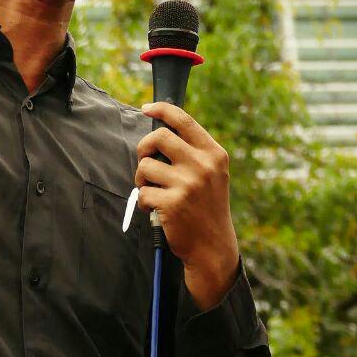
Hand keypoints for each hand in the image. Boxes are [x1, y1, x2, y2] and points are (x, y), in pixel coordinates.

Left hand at [135, 102, 238, 309]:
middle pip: (158, 137)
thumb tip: (161, 129)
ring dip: (142, 180)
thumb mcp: (212, 174)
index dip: (161, 110)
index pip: (183, 120)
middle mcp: (203, 165)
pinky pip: (142, 192)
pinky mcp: (172, 203)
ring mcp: (188, 184)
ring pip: (145, 166)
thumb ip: (194, 152)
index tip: (147, 109)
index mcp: (214, 154)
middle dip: (144, 149)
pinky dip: (144, 202)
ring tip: (154, 192)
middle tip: (146, 163)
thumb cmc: (206, 208)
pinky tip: (157, 210)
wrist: (213, 246)